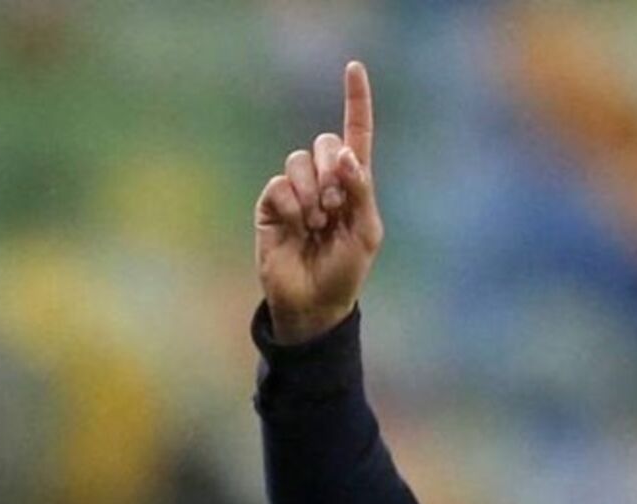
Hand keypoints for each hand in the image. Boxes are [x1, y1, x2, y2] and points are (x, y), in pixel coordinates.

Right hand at [254, 61, 383, 344]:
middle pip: (326, 142)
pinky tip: (296, 226)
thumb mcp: (366, 233)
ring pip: (299, 160)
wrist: (313, 303)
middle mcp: (325, 181)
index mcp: (355, 185)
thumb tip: (347, 154)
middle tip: (335, 205)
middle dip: (333, 169)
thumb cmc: (345, 271)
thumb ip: (361, 191)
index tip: (353, 67)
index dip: (355, 101)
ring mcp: (295, 191)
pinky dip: (290, 204)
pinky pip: (278, 184)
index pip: (356, 135)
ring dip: (312, 192)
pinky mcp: (270, 204)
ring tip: (316, 223)